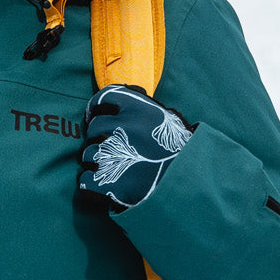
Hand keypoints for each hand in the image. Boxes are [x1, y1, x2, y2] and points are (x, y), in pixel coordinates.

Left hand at [78, 84, 193, 210]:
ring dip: (95, 162)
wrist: (193, 185)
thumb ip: (145, 105)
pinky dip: (92, 184)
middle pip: (94, 129)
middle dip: (99, 139)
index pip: (102, 99)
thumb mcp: (168, 119)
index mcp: (138, 109)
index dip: (96, 109)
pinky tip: (105, 185)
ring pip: (88, 154)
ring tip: (113, 168)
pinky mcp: (111, 184)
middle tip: (112, 150)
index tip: (95, 117)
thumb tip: (128, 94)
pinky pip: (86, 179)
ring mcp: (116, 156)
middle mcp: (124, 128)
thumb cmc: (180, 151)